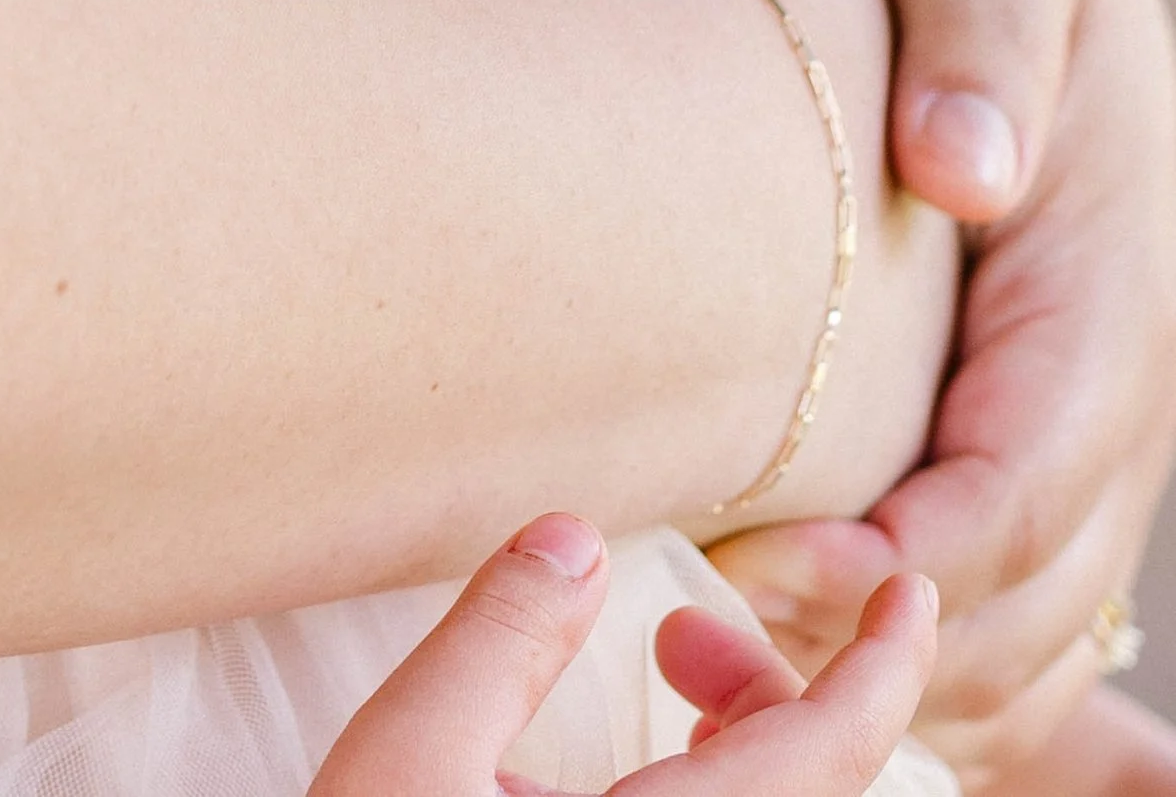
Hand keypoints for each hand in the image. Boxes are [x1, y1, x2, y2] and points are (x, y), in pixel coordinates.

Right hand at [299, 516, 938, 795]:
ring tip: (669, 693)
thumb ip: (499, 641)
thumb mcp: (405, 758)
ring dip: (743, 750)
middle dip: (768, 686)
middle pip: (807, 788)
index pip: (831, 753)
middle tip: (679, 633)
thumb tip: (575, 539)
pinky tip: (637, 781)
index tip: (906, 590)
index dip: (883, 664)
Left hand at [709, 0, 1175, 783]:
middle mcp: (1111, 365)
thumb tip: (968, 166)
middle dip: (887, 628)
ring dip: (886, 669)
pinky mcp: (1008, 431)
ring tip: (709, 655)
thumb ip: (975, 32)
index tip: (774, 565)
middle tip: (709, 619)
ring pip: (1022, 627)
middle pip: (1034, 579)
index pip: (1042, 462)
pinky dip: (890, 658)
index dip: (923, 545)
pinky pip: (986, 604)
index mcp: (1112, 265)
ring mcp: (1070, 415)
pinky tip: (738, 652)